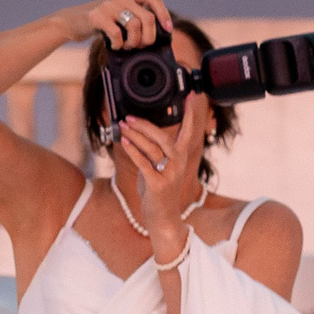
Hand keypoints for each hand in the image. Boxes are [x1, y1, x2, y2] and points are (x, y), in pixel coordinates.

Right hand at [61, 0, 173, 50]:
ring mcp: (108, 5)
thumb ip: (137, 20)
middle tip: (141, 46)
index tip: (168, 30)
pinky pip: (117, 33)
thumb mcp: (121, 17)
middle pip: (148, 18)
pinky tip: (115, 46)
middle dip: (149, 37)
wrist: (72, 22)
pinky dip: (119, 44)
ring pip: (134, 26)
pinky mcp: (97, 16)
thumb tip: (159, 36)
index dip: (164, 14)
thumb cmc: (102, 24)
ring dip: (133, 42)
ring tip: (127, 47)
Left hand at [113, 92, 211, 263]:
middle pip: (164, 137)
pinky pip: (143, 163)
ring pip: (153, 148)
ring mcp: (169, 175)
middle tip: (129, 116)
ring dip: (136, 135)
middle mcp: (178, 164)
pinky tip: (123, 141)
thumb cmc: (158, 192)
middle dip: (146, 125)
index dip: (190, 113)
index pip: (189, 131)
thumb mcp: (158, 168)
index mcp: (181, 158)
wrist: (162, 219)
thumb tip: (138, 132)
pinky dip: (132, 150)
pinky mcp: (157, 185)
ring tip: (122, 125)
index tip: (191, 94)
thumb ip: (153, 151)